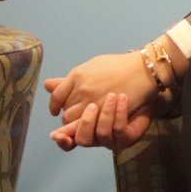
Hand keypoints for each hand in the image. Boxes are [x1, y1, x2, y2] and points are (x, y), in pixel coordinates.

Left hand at [45, 51, 159, 124]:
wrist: (144, 69)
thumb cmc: (119, 66)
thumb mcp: (92, 66)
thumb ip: (70, 79)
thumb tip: (47, 85)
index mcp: (77, 75)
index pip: (57, 95)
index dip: (55, 105)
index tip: (57, 111)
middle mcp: (81, 88)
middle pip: (65, 109)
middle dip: (69, 114)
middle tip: (78, 114)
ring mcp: (93, 100)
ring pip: (74, 120)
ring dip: (78, 122)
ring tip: (89, 119)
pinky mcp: (105, 109)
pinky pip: (90, 123)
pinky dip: (90, 125)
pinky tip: (94, 124)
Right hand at [47, 92, 153, 151]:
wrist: (144, 81)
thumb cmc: (115, 83)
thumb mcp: (89, 82)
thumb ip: (68, 87)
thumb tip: (47, 84)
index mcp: (84, 126)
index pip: (69, 140)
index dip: (63, 139)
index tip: (56, 134)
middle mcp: (96, 136)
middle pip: (83, 138)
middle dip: (85, 122)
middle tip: (92, 105)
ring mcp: (112, 138)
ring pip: (102, 133)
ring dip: (106, 115)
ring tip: (113, 95)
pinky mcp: (129, 136)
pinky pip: (120, 129)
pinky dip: (120, 113)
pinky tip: (123, 98)